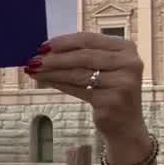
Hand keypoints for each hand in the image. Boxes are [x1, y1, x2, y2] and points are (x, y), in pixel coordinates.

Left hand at [24, 32, 148, 150]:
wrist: (126, 125)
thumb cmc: (109, 91)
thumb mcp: (102, 68)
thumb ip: (83, 55)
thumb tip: (47, 48)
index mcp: (127, 48)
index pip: (90, 39)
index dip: (64, 41)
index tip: (43, 45)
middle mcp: (129, 64)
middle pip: (83, 56)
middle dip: (55, 57)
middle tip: (33, 59)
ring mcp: (123, 83)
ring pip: (79, 73)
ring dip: (52, 71)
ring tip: (34, 69)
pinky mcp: (112, 101)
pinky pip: (79, 90)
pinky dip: (59, 84)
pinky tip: (46, 81)